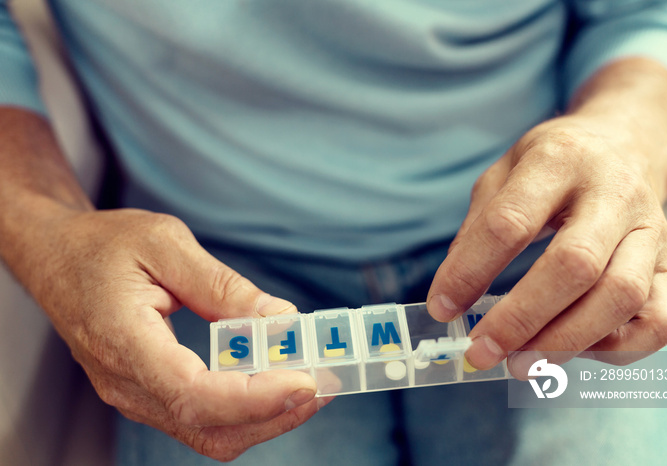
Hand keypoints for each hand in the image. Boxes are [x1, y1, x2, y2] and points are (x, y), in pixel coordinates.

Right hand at [27, 208, 323, 460]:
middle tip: (324, 383)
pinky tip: (275, 381)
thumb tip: (279, 319)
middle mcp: (127, 384)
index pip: (194, 394)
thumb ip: (221, 286)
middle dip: (275, 414)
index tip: (305, 381)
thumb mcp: (165, 244)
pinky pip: (201, 418)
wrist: (56, 257)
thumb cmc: (103, 245)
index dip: (255, 397)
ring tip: (311, 383)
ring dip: (266, 416)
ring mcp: (135, 395)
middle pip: (209, 428)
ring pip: (208, 432)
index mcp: (124, 342)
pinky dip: (245, 409)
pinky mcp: (148, 392)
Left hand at [426, 58, 666, 377]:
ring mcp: (650, 232)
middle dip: (521, 319)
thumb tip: (450, 294)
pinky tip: (575, 348)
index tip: (441, 308)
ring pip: (621, 297)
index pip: (509, 223)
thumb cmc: (556, 166)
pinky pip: (659, 321)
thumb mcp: (503, 173)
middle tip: (482, 352)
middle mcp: (613, 195)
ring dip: (565, 342)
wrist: (626, 144)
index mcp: (558, 162)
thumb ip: (476, 229)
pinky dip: (617, 350)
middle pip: (574, 266)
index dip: (470, 272)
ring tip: (520, 364)